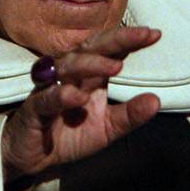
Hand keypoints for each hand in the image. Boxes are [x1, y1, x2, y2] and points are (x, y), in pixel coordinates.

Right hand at [1, 25, 161, 182]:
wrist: (33, 156)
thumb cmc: (70, 135)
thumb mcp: (107, 128)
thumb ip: (130, 115)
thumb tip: (157, 101)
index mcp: (89, 77)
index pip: (109, 51)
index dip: (129, 40)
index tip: (155, 34)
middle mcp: (69, 76)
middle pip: (90, 49)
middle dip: (115, 40)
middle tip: (141, 35)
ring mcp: (49, 89)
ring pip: (67, 67)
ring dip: (90, 63)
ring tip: (115, 66)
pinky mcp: (33, 109)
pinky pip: (45, 98)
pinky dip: (59, 95)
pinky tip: (75, 97)